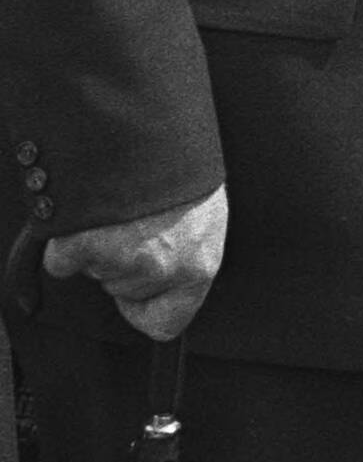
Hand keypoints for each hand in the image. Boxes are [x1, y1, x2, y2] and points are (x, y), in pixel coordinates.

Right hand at [46, 185, 226, 340]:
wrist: (148, 137)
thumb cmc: (178, 174)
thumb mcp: (202, 218)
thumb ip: (186, 256)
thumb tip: (165, 281)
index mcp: (199, 266)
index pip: (166, 324)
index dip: (146, 310)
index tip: (140, 295)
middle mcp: (162, 269)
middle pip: (123, 291)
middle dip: (123, 264)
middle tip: (135, 225)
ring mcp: (122, 257)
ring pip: (95, 272)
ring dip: (100, 246)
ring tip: (120, 210)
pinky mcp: (84, 244)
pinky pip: (61, 261)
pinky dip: (65, 242)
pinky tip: (90, 215)